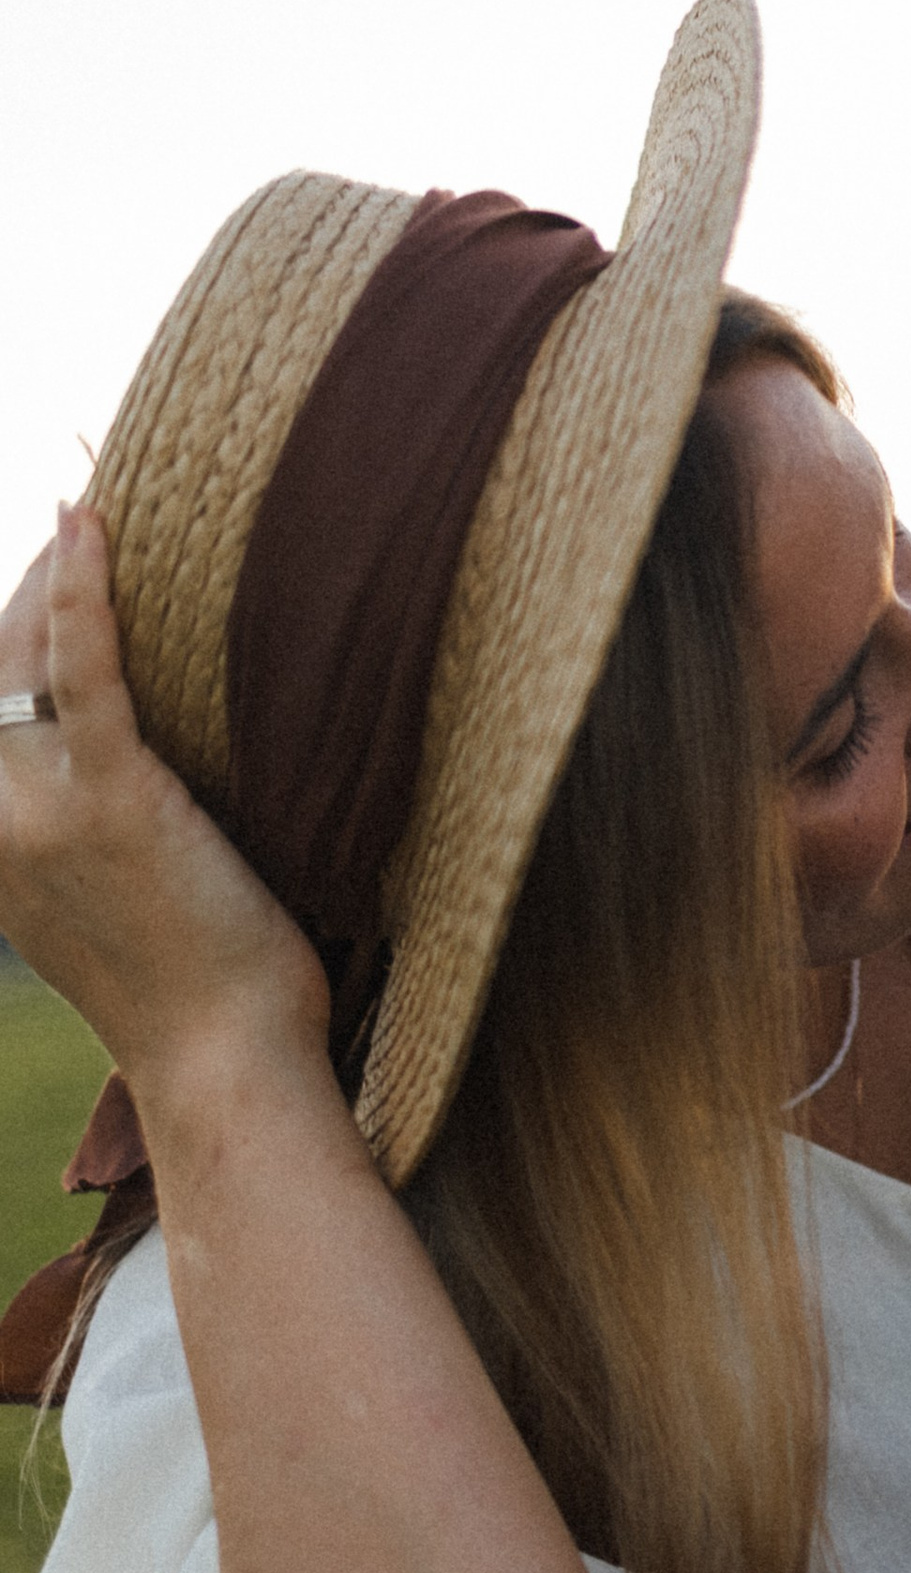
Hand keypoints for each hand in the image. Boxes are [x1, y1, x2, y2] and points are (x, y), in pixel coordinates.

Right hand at [0, 507, 331, 1119]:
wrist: (225, 1067)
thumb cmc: (202, 996)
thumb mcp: (113, 913)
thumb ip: (91, 840)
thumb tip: (135, 776)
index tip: (31, 571)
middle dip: (23, 589)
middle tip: (76, 511)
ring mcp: (43, 810)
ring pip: (23, 657)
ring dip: (56, 573)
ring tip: (95, 505)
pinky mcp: (114, 800)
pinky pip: (87, 675)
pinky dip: (84, 593)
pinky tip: (91, 526)